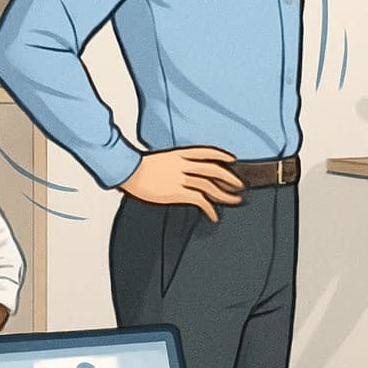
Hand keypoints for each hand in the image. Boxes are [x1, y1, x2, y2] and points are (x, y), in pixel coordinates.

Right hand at [120, 146, 243, 221]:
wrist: (127, 171)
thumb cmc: (137, 167)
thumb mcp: (159, 160)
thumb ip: (173, 163)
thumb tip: (182, 170)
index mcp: (178, 154)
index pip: (206, 151)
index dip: (221, 154)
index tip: (232, 159)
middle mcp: (183, 165)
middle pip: (213, 169)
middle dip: (230, 177)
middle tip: (240, 184)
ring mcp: (181, 178)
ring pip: (210, 186)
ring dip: (225, 194)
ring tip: (235, 200)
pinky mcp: (177, 192)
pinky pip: (200, 200)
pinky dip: (210, 209)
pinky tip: (214, 216)